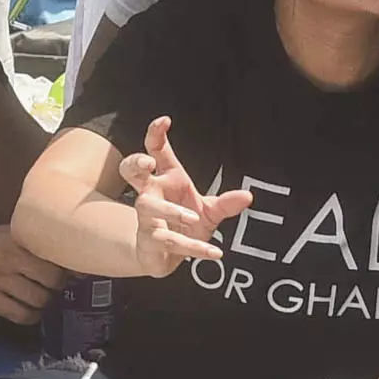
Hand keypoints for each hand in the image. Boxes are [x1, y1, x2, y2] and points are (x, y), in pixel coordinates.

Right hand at [0, 229, 60, 326]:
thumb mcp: (10, 233)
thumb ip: (36, 243)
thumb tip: (70, 259)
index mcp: (17, 239)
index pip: (54, 257)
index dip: (67, 267)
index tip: (69, 270)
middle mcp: (9, 259)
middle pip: (51, 281)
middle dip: (58, 285)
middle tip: (52, 284)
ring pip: (39, 300)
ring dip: (45, 301)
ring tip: (40, 296)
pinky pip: (21, 315)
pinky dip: (32, 316)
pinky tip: (30, 309)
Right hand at [118, 115, 251, 274]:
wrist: (164, 257)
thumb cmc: (184, 224)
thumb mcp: (209, 211)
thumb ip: (226, 203)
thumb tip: (248, 196)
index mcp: (165, 179)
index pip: (155, 151)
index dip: (155, 135)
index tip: (164, 121)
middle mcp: (151, 195)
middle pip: (131, 171)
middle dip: (135, 163)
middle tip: (148, 163)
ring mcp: (146, 219)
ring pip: (147, 207)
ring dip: (170, 210)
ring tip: (193, 217)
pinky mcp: (150, 243)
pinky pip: (168, 242)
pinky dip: (194, 248)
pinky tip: (214, 252)